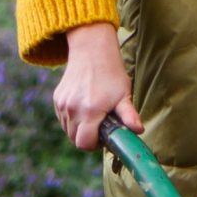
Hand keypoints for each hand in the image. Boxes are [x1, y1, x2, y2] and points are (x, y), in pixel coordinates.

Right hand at [52, 22, 140, 150]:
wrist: (91, 51)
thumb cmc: (111, 74)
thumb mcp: (124, 95)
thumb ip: (129, 115)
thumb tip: (139, 130)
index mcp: (90, 111)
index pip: (84, 143)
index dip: (95, 144)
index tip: (104, 137)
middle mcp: (72, 109)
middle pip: (75, 139)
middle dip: (88, 138)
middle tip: (101, 126)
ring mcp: (62, 104)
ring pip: (68, 130)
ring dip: (79, 129)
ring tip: (93, 116)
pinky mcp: (57, 99)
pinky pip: (63, 119)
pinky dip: (72, 119)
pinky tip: (84, 108)